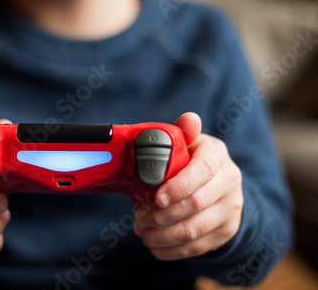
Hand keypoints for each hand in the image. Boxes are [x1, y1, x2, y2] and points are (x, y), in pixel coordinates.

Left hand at [133, 112, 242, 259]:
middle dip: (161, 216)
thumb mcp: (191, 143)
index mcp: (217, 156)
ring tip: (141, 231)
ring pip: (194, 230)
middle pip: (195, 204)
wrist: (222, 186)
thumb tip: (189, 119)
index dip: (178, 187)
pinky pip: (196, 248)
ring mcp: (231, 210)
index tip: (157, 198)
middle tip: (139, 218)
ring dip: (161, 235)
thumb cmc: (195, 161)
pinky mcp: (225, 232)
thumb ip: (185, 132)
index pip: (201, 172)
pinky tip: (153, 245)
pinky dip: (170, 250)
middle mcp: (230, 182)